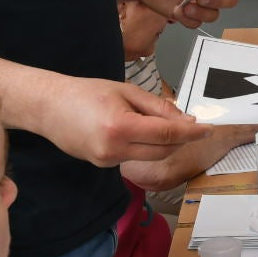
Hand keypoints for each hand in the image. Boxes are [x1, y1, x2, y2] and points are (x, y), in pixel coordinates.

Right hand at [29, 73, 211, 166]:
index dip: (191, 133)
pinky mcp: (103, 165)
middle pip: (163, 151)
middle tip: (190, 124)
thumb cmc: (87, 92)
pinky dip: (144, 145)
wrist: (48, 107)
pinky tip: (136, 130)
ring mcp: (107, 161)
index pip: (167, 135)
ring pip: (151, 156)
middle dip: (180, 138)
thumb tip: (186, 121)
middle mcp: (114, 149)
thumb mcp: (126, 91)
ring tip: (158, 123)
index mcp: (120, 127)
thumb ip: (158, 107)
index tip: (208, 129)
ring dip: (163, 143)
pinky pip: (134, 157)